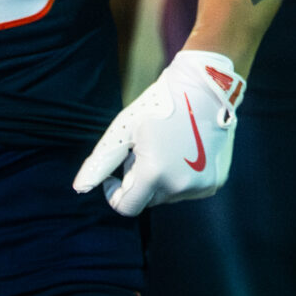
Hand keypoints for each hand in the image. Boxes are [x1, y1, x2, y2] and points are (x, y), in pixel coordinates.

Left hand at [72, 49, 242, 214]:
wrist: (204, 87)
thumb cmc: (158, 105)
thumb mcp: (125, 129)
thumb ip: (101, 161)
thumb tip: (79, 187)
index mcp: (154, 174)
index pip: (127, 207)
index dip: (114, 193)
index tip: (115, 174)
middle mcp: (179, 186)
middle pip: (147, 199)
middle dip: (140, 180)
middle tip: (145, 149)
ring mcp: (200, 185)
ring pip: (167, 194)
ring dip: (161, 178)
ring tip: (166, 147)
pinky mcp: (215, 181)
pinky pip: (187, 189)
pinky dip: (181, 176)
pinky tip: (185, 150)